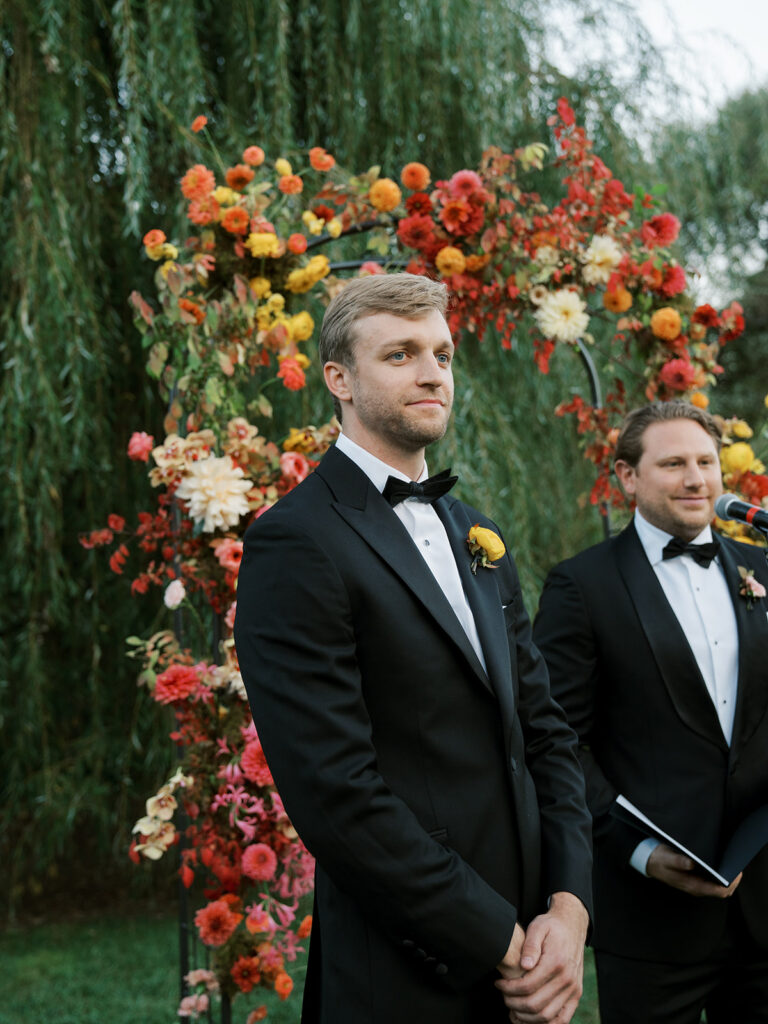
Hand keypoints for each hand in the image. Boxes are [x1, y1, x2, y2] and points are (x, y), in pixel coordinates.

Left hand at [495, 892, 587, 1023]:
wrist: (572, 926)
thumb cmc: (551, 927)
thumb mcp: (538, 927)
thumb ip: (530, 946)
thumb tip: (524, 965)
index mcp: (556, 962)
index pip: (528, 985)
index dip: (509, 988)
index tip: (498, 984)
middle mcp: (567, 979)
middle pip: (535, 1004)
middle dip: (514, 1004)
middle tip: (504, 996)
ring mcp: (573, 989)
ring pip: (547, 1016)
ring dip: (527, 1017)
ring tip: (513, 1008)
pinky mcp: (576, 995)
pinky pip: (562, 1019)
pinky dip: (546, 1023)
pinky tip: (531, 1016)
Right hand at [646, 843, 741, 897]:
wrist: (649, 862)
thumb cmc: (659, 860)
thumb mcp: (666, 858)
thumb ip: (678, 861)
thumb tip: (691, 863)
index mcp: (692, 884)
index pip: (719, 891)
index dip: (730, 884)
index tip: (735, 872)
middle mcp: (696, 887)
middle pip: (723, 891)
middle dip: (732, 881)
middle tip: (736, 866)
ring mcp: (697, 885)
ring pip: (719, 887)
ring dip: (727, 879)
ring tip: (731, 865)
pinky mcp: (696, 880)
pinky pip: (714, 883)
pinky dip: (721, 876)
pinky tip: (721, 866)